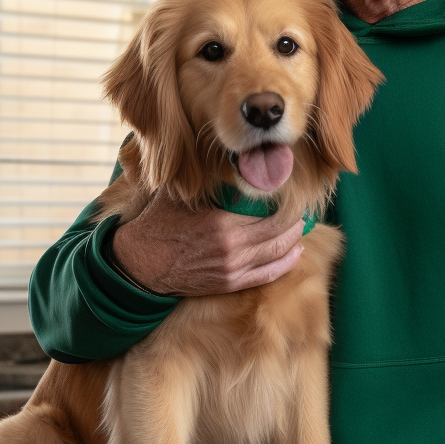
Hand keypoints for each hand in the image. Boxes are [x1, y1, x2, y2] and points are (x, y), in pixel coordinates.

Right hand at [111, 191, 304, 296]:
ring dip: (295, 239)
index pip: (270, 213)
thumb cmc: (160, 223)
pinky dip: (286, 263)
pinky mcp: (229, 283)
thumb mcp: (181, 194)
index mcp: (222, 223)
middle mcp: (232, 248)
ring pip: (277, 254)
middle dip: (296, 221)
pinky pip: (267, 275)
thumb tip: (232, 160)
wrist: (140, 264)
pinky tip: (295, 252)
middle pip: (280, 233)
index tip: (295, 193)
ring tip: (302, 226)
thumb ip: (207, 181)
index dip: (288, 203)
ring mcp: (232, 269)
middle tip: (304, 209)